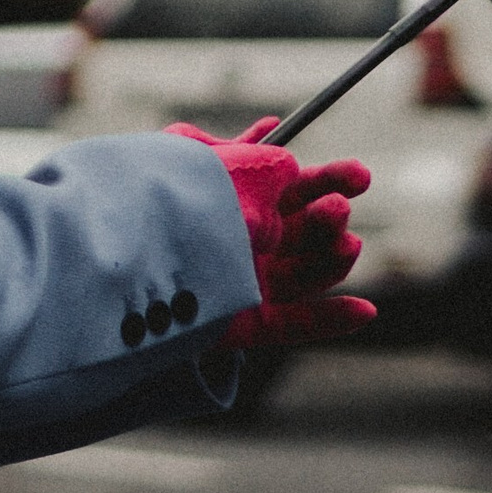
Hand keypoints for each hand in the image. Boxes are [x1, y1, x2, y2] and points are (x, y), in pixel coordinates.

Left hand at [167, 126, 375, 347]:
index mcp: (219, 192)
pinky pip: (287, 323)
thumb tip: (290, 167)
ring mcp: (231, 281)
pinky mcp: (232, 326)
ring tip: (348, 246)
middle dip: (327, 216)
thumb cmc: (175, 199)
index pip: (281, 185)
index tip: (361, 177)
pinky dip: (328, 321)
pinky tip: (366, 312)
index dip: (324, 179)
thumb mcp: (229, 168)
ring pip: (297, 273)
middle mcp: (226, 236)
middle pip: (294, 229)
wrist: (125, 254)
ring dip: (331, 261)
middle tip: (343, 206)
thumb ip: (269, 166)